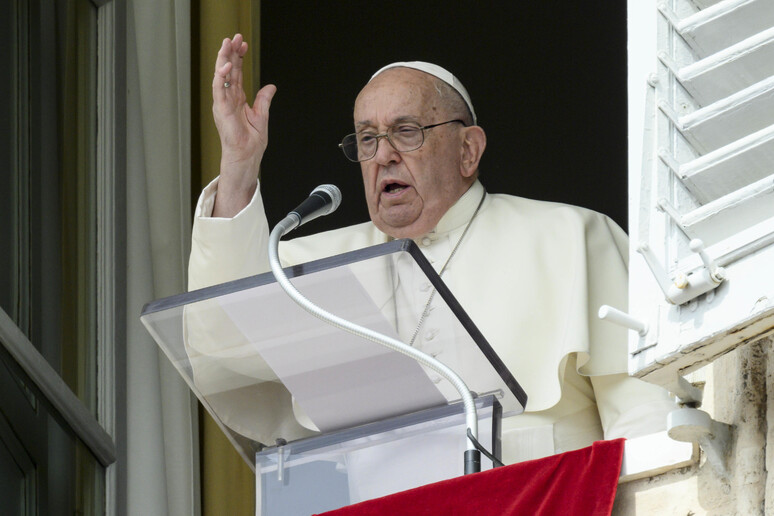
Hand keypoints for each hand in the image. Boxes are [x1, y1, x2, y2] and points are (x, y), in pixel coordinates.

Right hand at [212, 33, 276, 216]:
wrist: (247, 158)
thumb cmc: (251, 142)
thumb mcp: (262, 116)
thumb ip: (264, 100)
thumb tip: (271, 86)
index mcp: (236, 99)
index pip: (235, 73)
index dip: (238, 57)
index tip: (242, 44)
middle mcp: (227, 99)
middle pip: (227, 71)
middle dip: (230, 52)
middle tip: (234, 37)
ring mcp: (223, 104)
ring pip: (220, 76)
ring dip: (223, 59)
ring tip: (227, 44)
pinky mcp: (221, 111)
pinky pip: (219, 91)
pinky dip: (221, 77)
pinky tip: (226, 66)